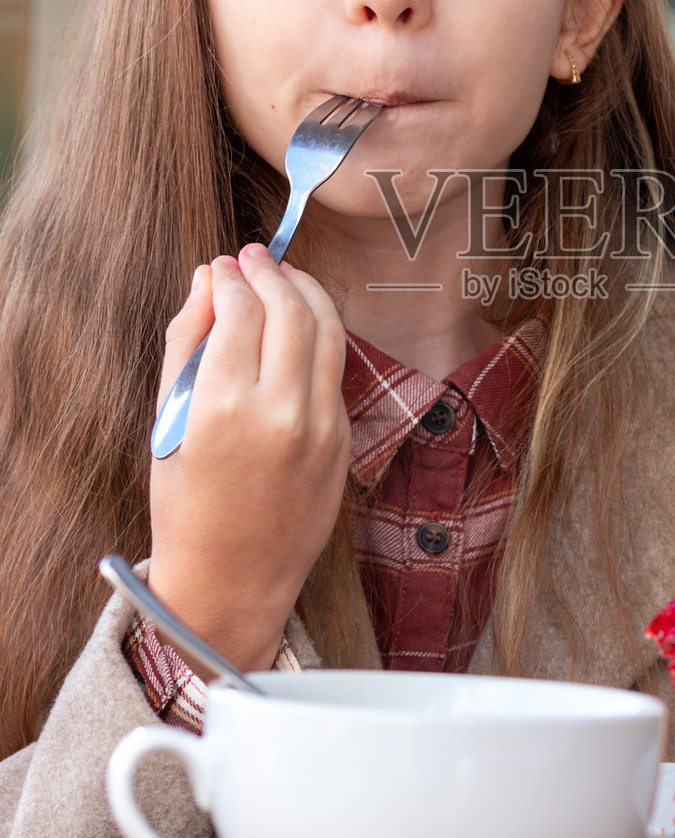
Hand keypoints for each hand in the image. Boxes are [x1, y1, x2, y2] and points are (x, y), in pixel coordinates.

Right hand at [148, 245, 350, 674]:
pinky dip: (319, 335)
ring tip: (283, 275)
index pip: (241, 310)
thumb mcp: (169, 424)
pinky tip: (299, 323)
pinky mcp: (343, 440)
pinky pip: (334, 370)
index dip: (232, 277)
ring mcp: (321, 427)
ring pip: (328, 331)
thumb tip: (207, 279)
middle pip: (291, 310)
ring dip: (307, 292)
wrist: (232, 579)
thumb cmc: (185, 505)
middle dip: (272, 273)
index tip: (222, 265)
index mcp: (226, 407)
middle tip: (253, 257)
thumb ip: (187, 344)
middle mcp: (282, 412)